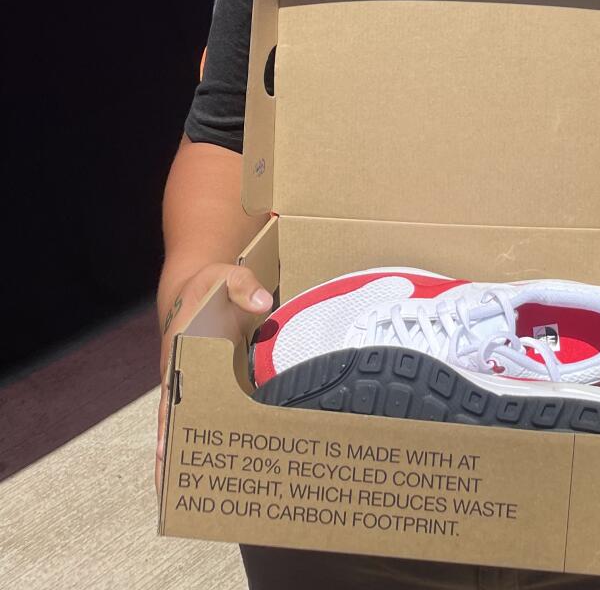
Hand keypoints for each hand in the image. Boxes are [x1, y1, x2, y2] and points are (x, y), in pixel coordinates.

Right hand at [156, 263, 272, 493]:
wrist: (200, 286)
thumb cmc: (209, 285)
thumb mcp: (226, 275)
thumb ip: (243, 286)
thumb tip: (263, 303)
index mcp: (180, 354)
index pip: (172, 394)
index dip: (169, 423)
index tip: (165, 451)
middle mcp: (183, 375)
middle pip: (176, 422)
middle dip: (174, 456)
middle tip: (176, 494)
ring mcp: (195, 384)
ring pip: (190, 425)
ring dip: (192, 454)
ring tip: (196, 494)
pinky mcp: (211, 386)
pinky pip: (210, 416)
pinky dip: (213, 438)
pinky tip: (226, 462)